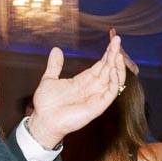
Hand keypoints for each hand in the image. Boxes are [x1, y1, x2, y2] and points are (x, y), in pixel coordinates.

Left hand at [29, 32, 125, 148]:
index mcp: (83, 80)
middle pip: (109, 68)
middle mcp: (93, 87)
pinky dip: (115, 81)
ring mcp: (97, 96)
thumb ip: (55, 65)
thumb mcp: (49, 79)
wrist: (43, 120)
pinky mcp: (98, 106)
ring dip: (118, 66)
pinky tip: (112, 69)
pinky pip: (111, 92)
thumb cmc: (46, 104)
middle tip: (118, 40)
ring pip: (114, 79)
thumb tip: (56, 49)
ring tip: (118, 53)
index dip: (108, 52)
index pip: (101, 64)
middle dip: (114, 54)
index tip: (113, 39)